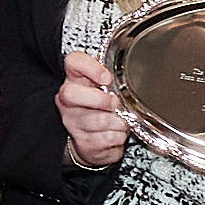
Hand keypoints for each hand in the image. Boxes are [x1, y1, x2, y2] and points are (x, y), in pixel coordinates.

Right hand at [55, 49, 132, 169]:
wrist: (94, 142)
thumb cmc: (103, 110)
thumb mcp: (107, 90)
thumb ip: (116, 79)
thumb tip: (136, 77)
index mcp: (75, 80)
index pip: (73, 62)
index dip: (90, 67)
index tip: (107, 78)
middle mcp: (67, 100)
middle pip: (71, 93)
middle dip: (100, 100)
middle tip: (114, 104)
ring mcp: (72, 121)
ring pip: (97, 120)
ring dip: (117, 122)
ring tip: (119, 121)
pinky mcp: (82, 142)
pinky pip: (107, 137)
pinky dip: (118, 136)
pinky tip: (115, 132)